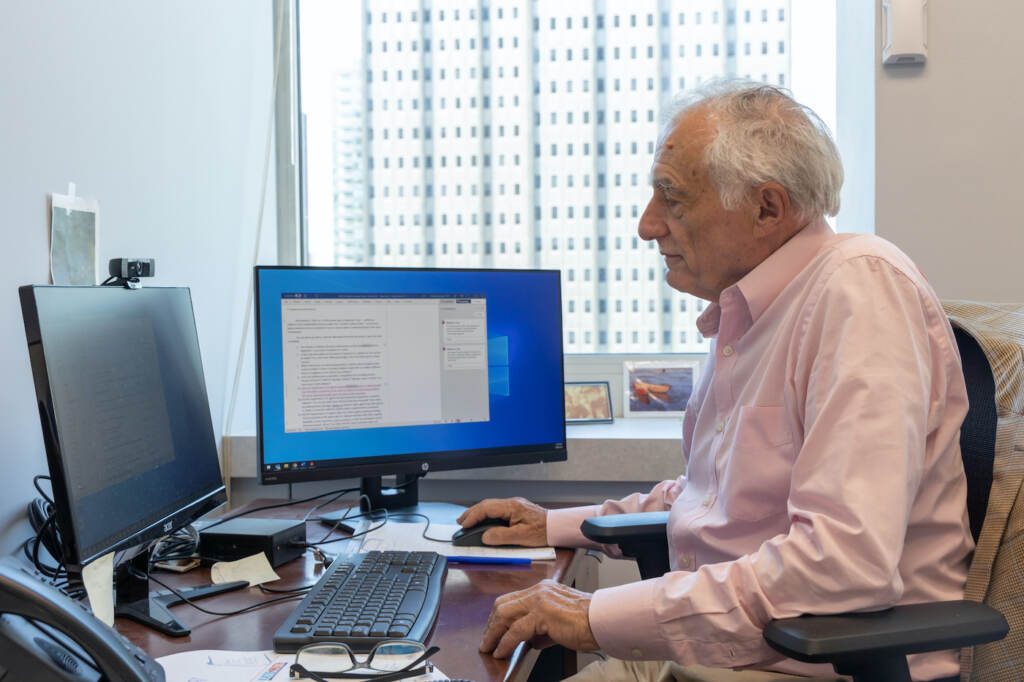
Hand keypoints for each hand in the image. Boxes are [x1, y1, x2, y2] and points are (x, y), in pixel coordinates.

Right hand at [457, 497, 547, 546]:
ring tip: (468, 521)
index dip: (473, 516)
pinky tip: (483, 520)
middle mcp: (512, 503)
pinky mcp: (516, 510)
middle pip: (486, 504)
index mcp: (512, 507)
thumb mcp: (522, 537)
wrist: (557, 527)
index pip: (487, 508)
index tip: (464, 525)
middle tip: (460, 522)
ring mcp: (514, 505)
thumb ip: (502, 536)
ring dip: (478, 513)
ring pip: (490, 506)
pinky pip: (496, 509)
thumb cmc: (543, 531)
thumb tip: (485, 536)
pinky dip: (486, 514)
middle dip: (471, 513)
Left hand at [480, 579, 598, 657]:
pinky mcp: (542, 613)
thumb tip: (530, 641)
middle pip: (503, 604)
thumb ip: (542, 629)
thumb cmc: (588, 622)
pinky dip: (505, 642)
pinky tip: (502, 651)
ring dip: (493, 633)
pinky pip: (516, 629)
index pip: (512, 599)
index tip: (493, 630)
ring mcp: (540, 600)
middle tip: (486, 641)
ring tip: (489, 647)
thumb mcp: (559, 623)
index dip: (499, 616)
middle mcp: (539, 590)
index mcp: (543, 589)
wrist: (603, 621)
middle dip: (491, 624)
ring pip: (505, 614)